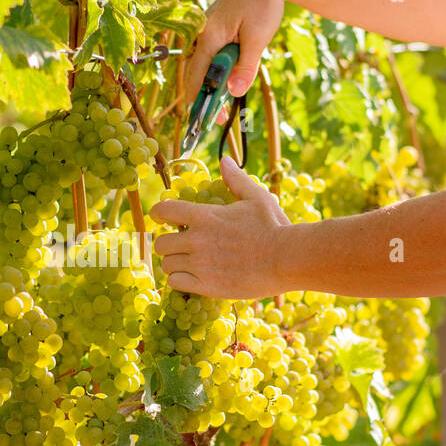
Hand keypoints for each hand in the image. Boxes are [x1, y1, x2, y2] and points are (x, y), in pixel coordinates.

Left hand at [148, 157, 292, 298]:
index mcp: (204, 216)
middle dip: (168, 244)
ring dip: (174, 264)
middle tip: (179, 246)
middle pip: (160, 243)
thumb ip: (236, 179)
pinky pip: (175, 283)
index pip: (164, 211)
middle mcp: (197, 240)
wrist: (287, 259)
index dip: (158, 214)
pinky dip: (180, 281)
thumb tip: (225, 160)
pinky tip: (192, 278)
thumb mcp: (256, 197)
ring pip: (166, 265)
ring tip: (186, 264)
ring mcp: (200, 264)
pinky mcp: (207, 285)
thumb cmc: (273, 226)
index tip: (161, 218)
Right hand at [184, 0, 292, 110]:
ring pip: (204, 66)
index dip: (198, 100)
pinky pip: (211, 57)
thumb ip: (245, 67)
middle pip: (196, 73)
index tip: (205, 120)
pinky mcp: (214, 32)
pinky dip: (218, 71)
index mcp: (209, 35)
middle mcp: (202, 34)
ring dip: (214, 85)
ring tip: (225, 103)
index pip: (195, 75)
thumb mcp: (258, 38)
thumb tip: (234, 93)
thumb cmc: (263, 2)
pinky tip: (230, 80)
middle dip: (206, 96)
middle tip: (220, 117)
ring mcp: (207, 32)